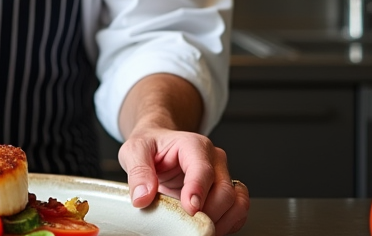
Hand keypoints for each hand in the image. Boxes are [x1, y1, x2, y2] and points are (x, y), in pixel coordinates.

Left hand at [119, 126, 249, 234]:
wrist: (158, 144)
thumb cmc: (151, 145)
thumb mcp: (134, 151)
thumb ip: (138, 172)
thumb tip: (143, 197)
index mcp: (194, 146)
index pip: (203, 170)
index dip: (198, 191)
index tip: (189, 209)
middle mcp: (214, 160)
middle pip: (224, 191)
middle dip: (208, 213)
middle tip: (186, 223)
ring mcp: (222, 176)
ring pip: (236, 202)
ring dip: (221, 221)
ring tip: (197, 228)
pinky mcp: (224, 191)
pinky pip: (238, 211)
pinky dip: (227, 223)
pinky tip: (208, 226)